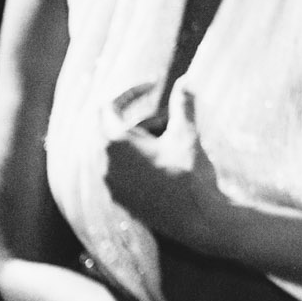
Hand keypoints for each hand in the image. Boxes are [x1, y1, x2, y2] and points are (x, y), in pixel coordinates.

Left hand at [101, 83, 235, 254]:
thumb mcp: (187, 134)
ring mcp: (110, 185)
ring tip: (171, 144)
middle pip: (116, 129)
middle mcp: (104, 164)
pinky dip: (138, 161)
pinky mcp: (119, 200)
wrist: (197, 221)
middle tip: (171, 122)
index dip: (132, 92)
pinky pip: (121, 171)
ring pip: (118, 151)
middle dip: (144, 121)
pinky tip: (164, 165)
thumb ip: (182, 104)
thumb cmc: (190, 174)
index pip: (110, 106)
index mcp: (115, 143)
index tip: (154, 85)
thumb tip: (185, 80)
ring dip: (142, 141)